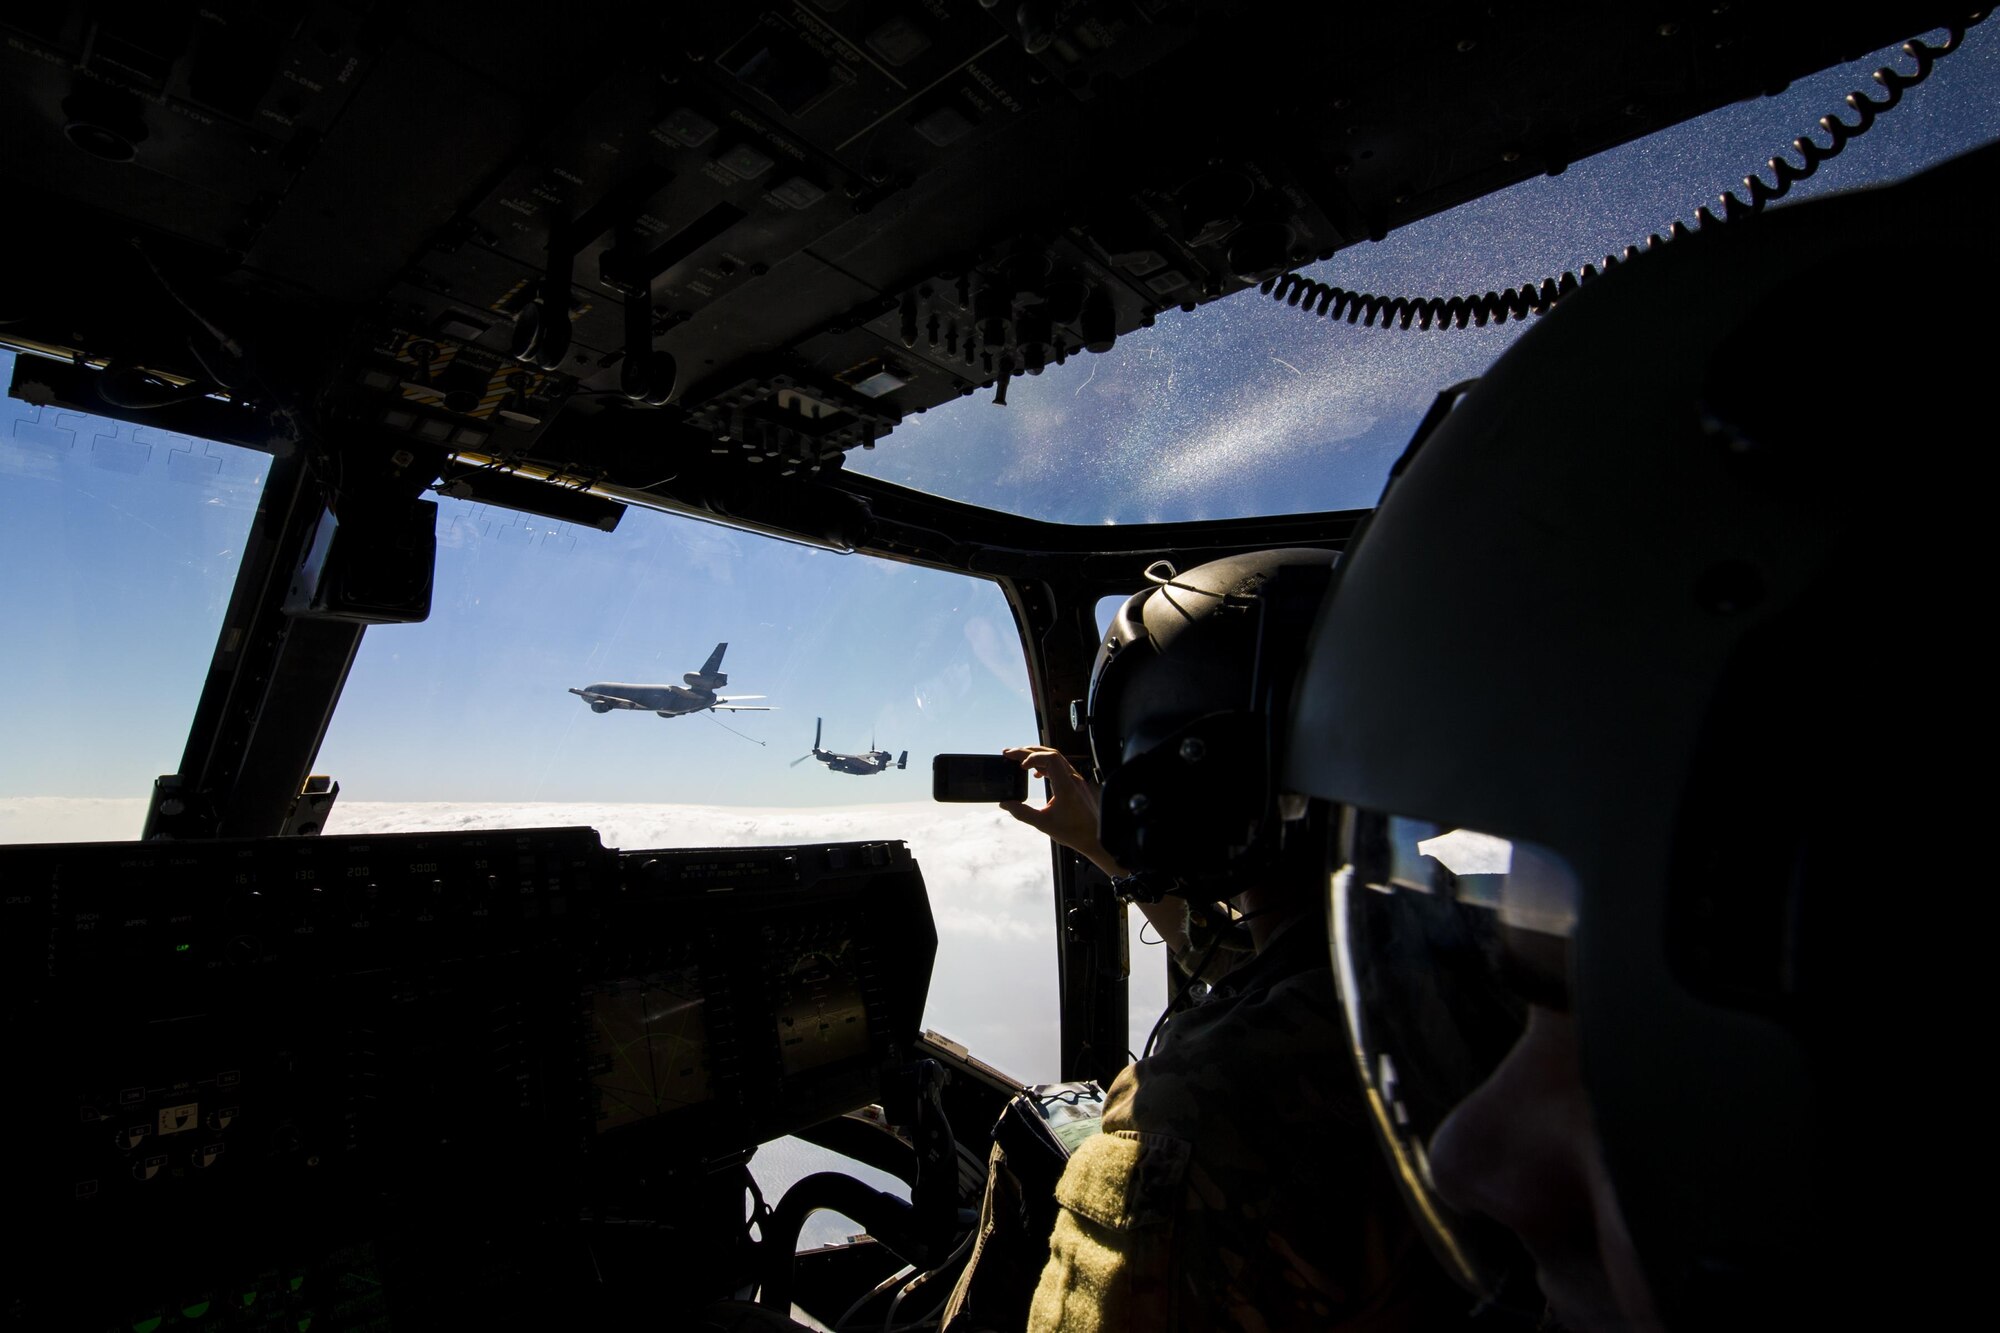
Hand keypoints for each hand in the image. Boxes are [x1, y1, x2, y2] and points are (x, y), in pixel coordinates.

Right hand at [999, 746, 1127, 878]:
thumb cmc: (1073, 832)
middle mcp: (1073, 779)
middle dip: (1028, 751)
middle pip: (1050, 754)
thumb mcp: (1043, 824)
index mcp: (1066, 786)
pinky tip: (1037, 774)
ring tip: (1020, 761)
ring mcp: (1076, 780)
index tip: (1020, 766)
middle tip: (1010, 754)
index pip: (1050, 759)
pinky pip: (1060, 767)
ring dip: (1037, 756)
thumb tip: (1005, 804)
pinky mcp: (1077, 784)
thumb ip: (1022, 813)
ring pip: (1056, 759)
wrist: (1094, 838)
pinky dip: (1045, 765)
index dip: (1032, 757)